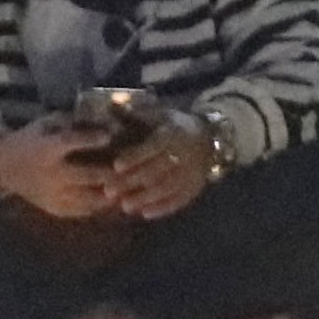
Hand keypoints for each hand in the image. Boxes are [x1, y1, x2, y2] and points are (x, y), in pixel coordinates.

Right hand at [0, 117, 124, 221]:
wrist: (5, 168)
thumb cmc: (31, 141)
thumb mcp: (46, 124)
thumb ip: (70, 122)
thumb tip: (102, 117)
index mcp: (46, 150)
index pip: (70, 143)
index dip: (90, 139)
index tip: (110, 135)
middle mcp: (51, 175)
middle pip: (87, 176)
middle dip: (111, 173)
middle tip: (132, 168)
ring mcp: (54, 196)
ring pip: (90, 199)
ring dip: (112, 194)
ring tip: (130, 187)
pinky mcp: (57, 210)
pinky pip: (84, 211)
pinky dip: (102, 205)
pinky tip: (117, 199)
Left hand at [102, 108, 218, 221]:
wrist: (208, 138)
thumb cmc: (173, 125)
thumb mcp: (159, 114)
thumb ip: (136, 113)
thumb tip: (112, 105)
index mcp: (173, 133)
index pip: (153, 147)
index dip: (134, 156)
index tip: (115, 166)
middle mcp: (184, 153)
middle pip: (157, 171)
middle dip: (132, 182)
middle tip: (109, 191)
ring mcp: (191, 172)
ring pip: (167, 188)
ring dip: (145, 198)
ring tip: (124, 206)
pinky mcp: (195, 187)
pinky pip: (179, 200)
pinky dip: (162, 208)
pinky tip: (145, 214)